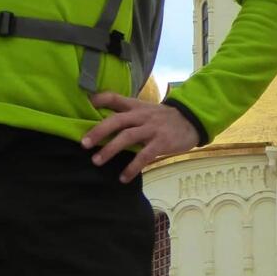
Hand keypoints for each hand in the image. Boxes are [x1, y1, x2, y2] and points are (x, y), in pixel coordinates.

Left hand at [82, 93, 200, 183]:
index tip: (86, 105)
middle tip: (84, 144)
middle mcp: (142, 115)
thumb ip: (129, 115)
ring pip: (127, 137)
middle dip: (99, 131)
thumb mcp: (147, 110)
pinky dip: (132, 168)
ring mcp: (152, 128)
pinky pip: (144, 156)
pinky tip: (123, 178)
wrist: (191, 120)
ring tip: (97, 161)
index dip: (100, 99)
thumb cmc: (164, 118)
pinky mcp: (161, 142)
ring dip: (110, 149)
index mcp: (136, 106)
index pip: (115, 97)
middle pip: (117, 120)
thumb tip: (105, 124)